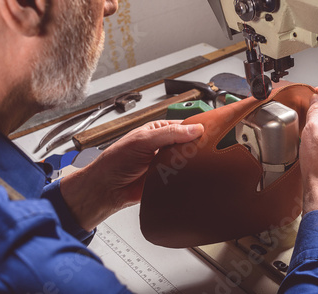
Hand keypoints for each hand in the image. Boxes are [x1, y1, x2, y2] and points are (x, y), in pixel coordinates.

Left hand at [60, 120, 203, 230]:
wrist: (106, 190)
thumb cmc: (115, 161)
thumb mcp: (143, 140)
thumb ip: (169, 134)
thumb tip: (194, 129)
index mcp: (158, 131)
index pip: (184, 126)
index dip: (197, 129)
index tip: (210, 132)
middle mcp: (164, 147)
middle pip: (189, 145)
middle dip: (196, 148)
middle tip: (207, 151)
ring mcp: (166, 164)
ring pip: (188, 162)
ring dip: (192, 164)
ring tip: (199, 164)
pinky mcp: (167, 180)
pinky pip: (183, 178)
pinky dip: (187, 178)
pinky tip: (192, 177)